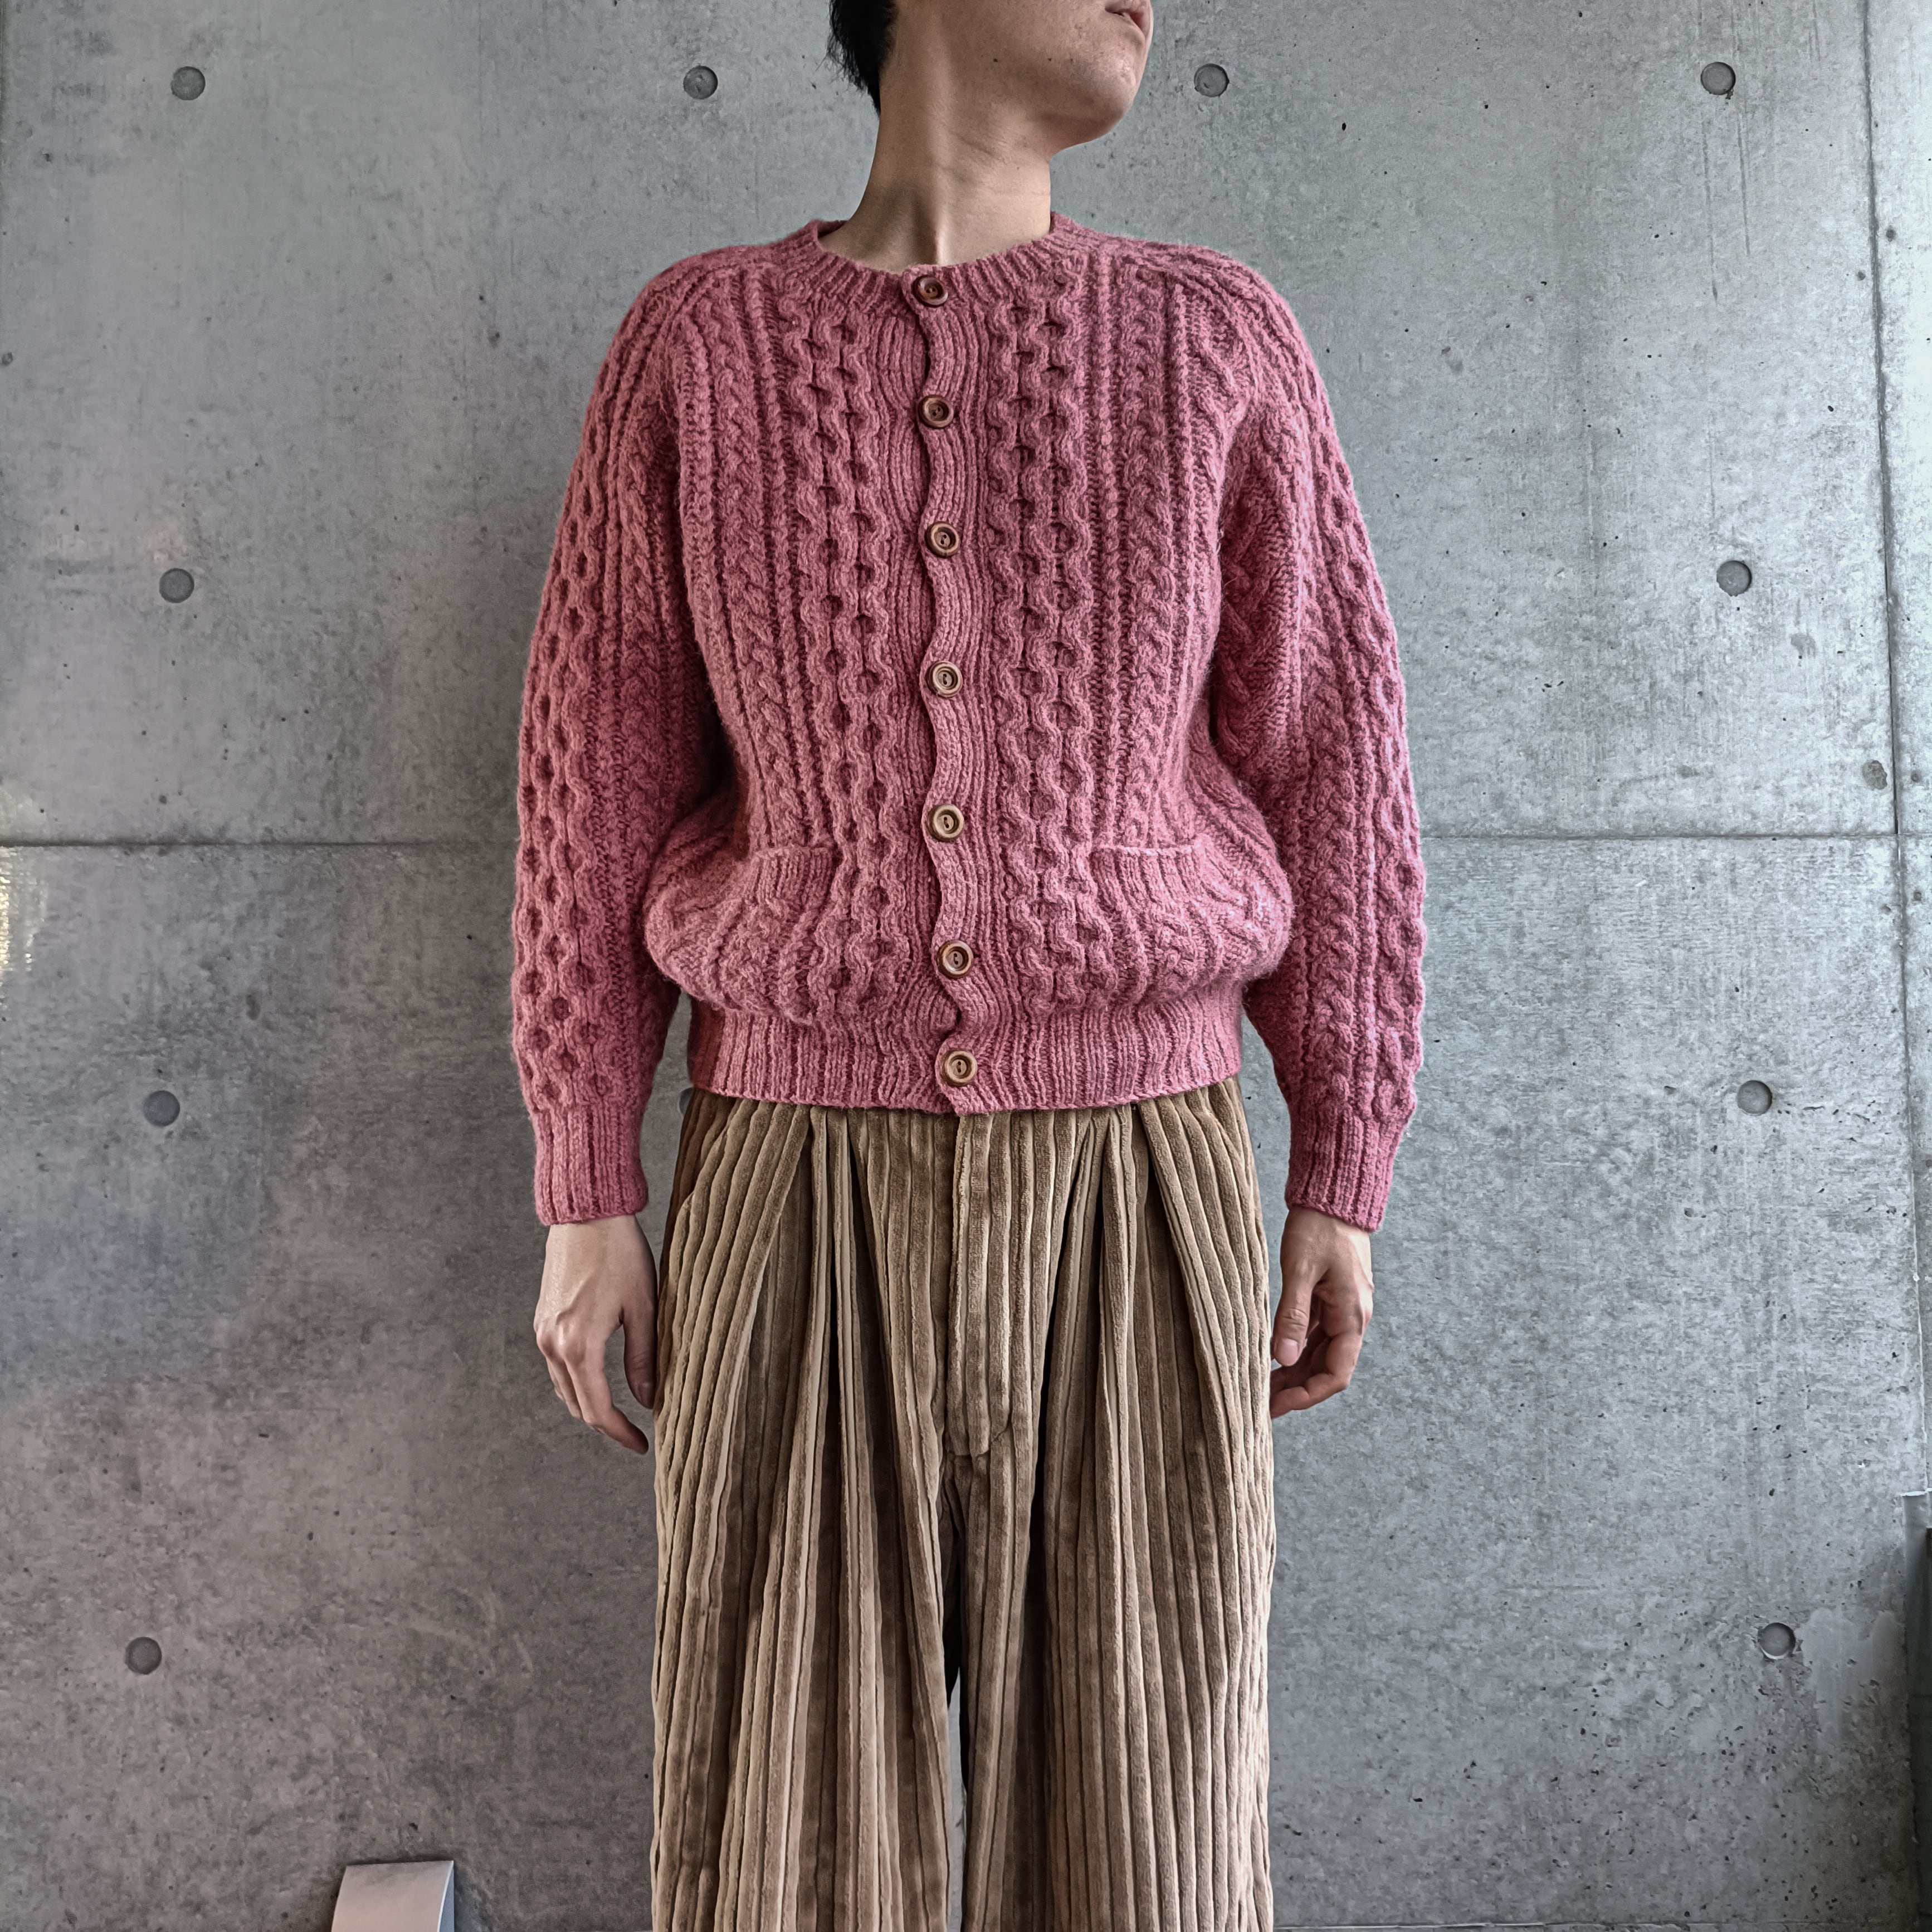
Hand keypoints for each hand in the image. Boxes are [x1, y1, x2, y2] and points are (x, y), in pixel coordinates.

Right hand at [533, 1212, 657, 1454]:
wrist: (587, 1214)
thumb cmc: (620, 1254)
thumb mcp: (643, 1307)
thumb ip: (644, 1358)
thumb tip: (648, 1399)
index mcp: (578, 1345)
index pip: (597, 1409)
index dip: (619, 1433)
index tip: (641, 1445)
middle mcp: (552, 1343)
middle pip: (576, 1404)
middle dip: (605, 1423)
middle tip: (634, 1433)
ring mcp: (542, 1331)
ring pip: (563, 1386)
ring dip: (588, 1403)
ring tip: (620, 1411)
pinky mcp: (542, 1319)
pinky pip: (556, 1365)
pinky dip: (576, 1380)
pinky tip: (598, 1379)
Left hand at [1269, 1205, 1372, 1417]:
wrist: (1333, 1196)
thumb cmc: (1319, 1227)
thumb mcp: (1300, 1270)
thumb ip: (1292, 1316)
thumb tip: (1283, 1359)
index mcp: (1351, 1316)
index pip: (1335, 1374)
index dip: (1308, 1396)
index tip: (1278, 1406)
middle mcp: (1352, 1317)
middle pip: (1327, 1368)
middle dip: (1297, 1389)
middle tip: (1261, 1404)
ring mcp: (1343, 1309)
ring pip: (1320, 1353)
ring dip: (1295, 1372)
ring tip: (1262, 1385)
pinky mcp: (1331, 1298)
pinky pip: (1316, 1334)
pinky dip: (1296, 1349)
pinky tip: (1273, 1356)